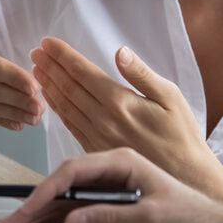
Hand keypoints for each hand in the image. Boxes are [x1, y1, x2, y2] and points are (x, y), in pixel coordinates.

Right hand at [0, 147, 222, 222]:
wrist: (207, 218)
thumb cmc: (185, 210)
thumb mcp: (151, 218)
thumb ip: (112, 217)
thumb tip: (74, 220)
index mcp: (123, 160)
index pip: (75, 171)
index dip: (48, 190)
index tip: (28, 211)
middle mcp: (113, 165)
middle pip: (66, 178)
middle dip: (36, 199)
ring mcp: (110, 180)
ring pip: (68, 191)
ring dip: (43, 208)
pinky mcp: (110, 195)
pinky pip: (77, 203)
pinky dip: (57, 214)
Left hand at [31, 39, 222, 215]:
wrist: (185, 179)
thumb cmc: (181, 136)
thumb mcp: (170, 96)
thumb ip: (141, 74)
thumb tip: (121, 52)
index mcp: (120, 102)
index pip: (83, 73)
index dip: (63, 56)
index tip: (48, 43)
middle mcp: (104, 120)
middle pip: (69, 88)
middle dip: (50, 67)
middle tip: (37, 52)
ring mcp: (98, 138)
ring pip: (65, 107)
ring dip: (49, 86)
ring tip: (37, 71)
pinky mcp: (97, 151)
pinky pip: (70, 126)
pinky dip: (58, 109)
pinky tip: (52, 100)